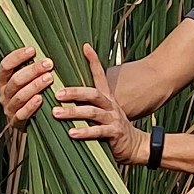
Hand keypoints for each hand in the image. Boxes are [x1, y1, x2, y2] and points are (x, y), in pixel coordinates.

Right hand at [0, 44, 55, 128]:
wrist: (26, 121)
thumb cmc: (27, 95)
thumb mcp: (24, 80)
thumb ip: (28, 67)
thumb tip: (41, 50)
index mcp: (2, 81)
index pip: (6, 65)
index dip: (18, 57)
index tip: (32, 50)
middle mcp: (4, 93)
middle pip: (15, 80)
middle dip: (32, 70)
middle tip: (48, 64)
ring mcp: (9, 108)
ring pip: (20, 95)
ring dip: (35, 86)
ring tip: (49, 78)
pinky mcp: (16, 121)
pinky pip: (22, 113)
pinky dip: (31, 106)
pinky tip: (40, 98)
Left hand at [51, 44, 148, 168]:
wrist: (136, 146)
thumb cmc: (113, 128)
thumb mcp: (104, 112)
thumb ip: (89, 103)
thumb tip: (67, 94)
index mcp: (107, 98)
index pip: (100, 75)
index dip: (93, 61)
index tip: (85, 47)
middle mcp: (111, 106)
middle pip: (93, 94)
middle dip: (74, 92)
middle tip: (56, 93)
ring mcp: (114, 119)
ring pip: (93, 112)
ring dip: (73, 112)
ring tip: (56, 113)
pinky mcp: (115, 133)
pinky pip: (99, 131)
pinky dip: (84, 132)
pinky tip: (71, 133)